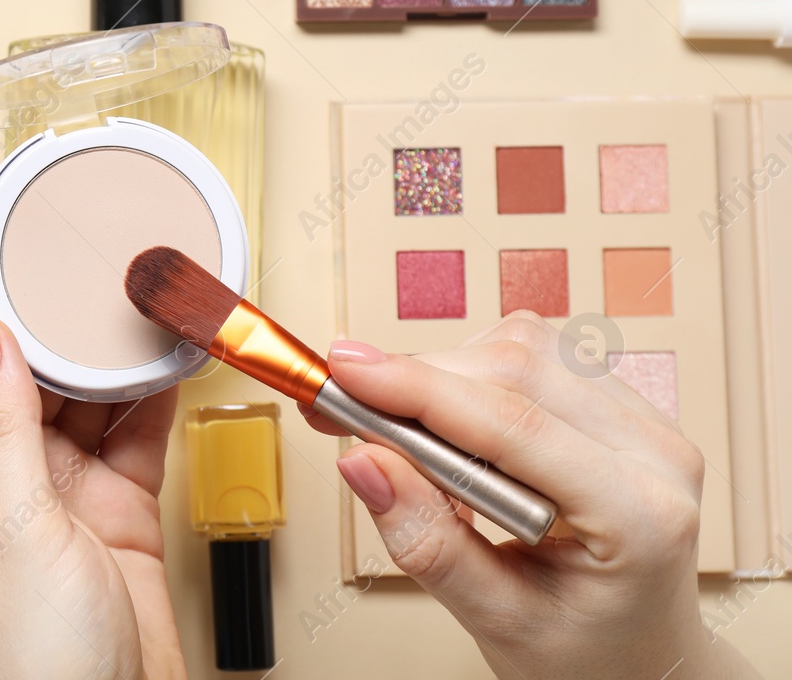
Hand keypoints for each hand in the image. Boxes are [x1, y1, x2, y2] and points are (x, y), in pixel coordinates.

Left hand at [0, 233, 187, 679]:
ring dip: (105, 343)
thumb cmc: (40, 663)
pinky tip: (168, 349)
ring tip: (129, 285)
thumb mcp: (17, 529)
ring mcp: (60, 489)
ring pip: (82, 391)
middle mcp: (1, 472)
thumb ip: (4, 427)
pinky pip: (133, 429)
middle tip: (74, 240)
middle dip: (44, 301)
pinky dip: (153, 389)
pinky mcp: (117, 506)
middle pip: (18, 362)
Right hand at [303, 312, 761, 679]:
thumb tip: (362, 461)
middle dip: (416, 381)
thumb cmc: (588, 652)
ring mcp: (647, 423)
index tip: (344, 371)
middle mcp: (656, 455)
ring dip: (445, 377)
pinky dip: (473, 379)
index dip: (417, 388)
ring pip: (522, 350)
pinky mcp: (621, 406)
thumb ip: (426, 542)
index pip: (513, 424)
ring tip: (403, 434)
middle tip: (342, 405)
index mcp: (640, 517)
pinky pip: (536, 357)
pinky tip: (453, 429)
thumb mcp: (497, 621)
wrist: (643, 661)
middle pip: (516, 371)